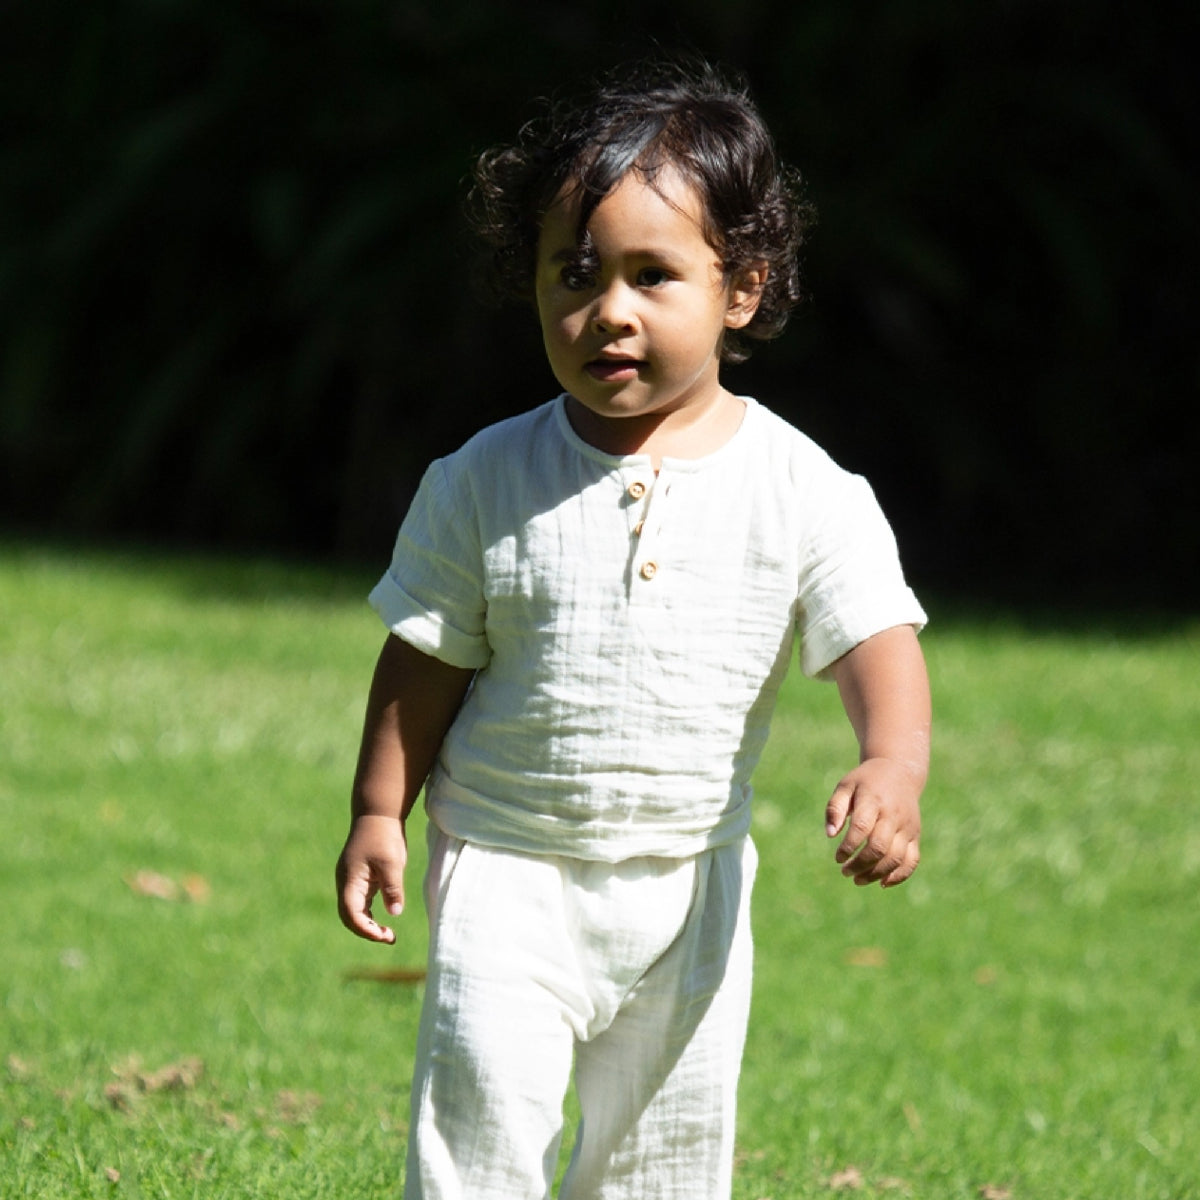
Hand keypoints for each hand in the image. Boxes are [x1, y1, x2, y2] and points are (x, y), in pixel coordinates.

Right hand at [336, 814, 408, 942]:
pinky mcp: (360, 878)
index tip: (384, 936)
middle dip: (366, 930)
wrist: (378, 814)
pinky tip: (382, 919)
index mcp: (349, 880)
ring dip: (367, 924)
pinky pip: (360, 902)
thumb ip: (392, 887)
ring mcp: (351, 880)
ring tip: (387, 934)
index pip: (351, 914)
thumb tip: (395, 912)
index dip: (366, 929)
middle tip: (389, 938)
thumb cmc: (384, 836)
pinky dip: (369, 914)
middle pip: (349, 916)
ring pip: (354, 911)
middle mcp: (346, 883)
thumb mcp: (391, 862)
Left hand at [825, 757, 921, 887]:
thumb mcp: (846, 786)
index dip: (848, 847)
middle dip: (860, 864)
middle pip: (879, 847)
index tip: (838, 857)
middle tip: (845, 871)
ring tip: (857, 879)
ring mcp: (907, 826)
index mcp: (874, 799)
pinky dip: (899, 875)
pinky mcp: (915, 835)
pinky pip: (912, 860)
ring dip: (876, 874)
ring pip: (896, 858)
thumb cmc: (866, 782)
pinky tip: (882, 883)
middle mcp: (893, 814)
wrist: (900, 773)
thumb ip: (835, 808)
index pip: (862, 828)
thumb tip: (830, 835)